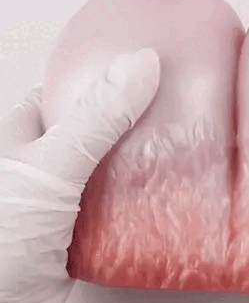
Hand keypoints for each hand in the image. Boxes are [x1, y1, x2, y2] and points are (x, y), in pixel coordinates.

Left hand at [0, 48, 159, 302]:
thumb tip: (140, 64)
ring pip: (112, 162)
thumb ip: (96, 118)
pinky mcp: (84, 224)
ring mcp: (66, 192)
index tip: (143, 65)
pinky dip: (141, 191)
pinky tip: (164, 185)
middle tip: (170, 103)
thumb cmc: (0, 238)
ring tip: (177, 138)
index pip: (67, 87)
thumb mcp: (51, 166)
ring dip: (141, 155)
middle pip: (97, 123)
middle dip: (132, 115)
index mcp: (23, 132)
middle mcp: (45, 159)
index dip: (103, 73)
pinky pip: (119, 197)